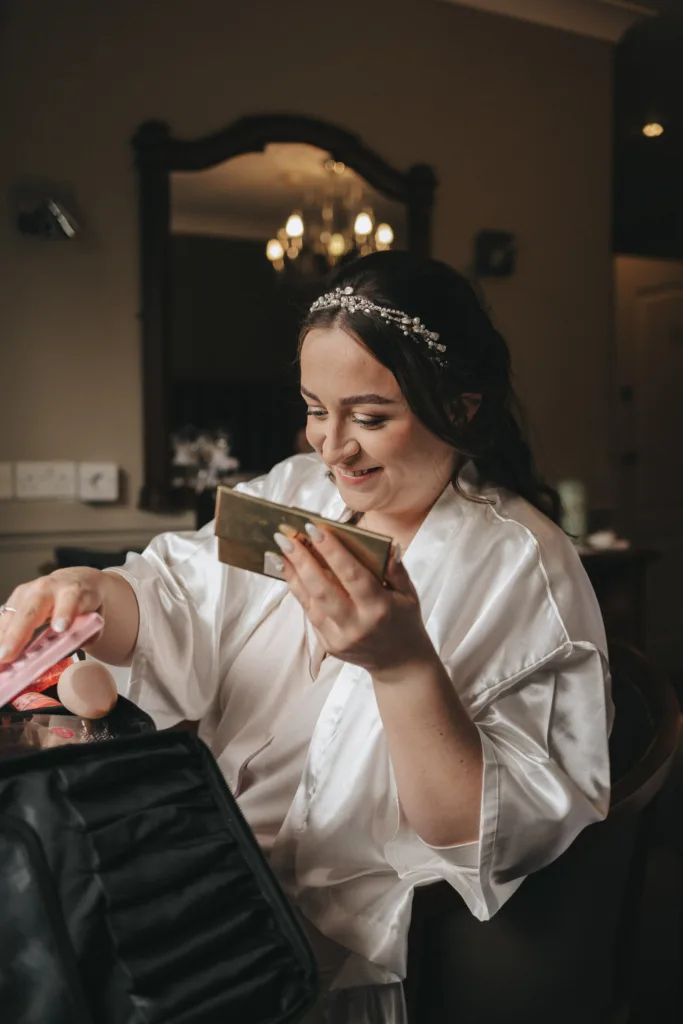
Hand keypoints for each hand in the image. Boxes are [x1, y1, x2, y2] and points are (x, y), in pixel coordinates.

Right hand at [0, 568, 105, 663]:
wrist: (75, 580)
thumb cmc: (84, 603)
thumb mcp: (95, 615)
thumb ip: (88, 633)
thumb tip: (71, 647)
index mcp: (73, 591)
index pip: (70, 601)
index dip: (64, 614)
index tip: (60, 629)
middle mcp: (47, 588)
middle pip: (31, 610)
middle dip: (18, 633)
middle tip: (7, 655)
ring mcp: (27, 592)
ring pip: (11, 616)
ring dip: (2, 640)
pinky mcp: (14, 600)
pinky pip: (3, 620)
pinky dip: (0, 638)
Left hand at [275, 525, 433, 674]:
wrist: (400, 663)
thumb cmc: (405, 621)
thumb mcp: (409, 594)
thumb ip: (396, 569)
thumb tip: (385, 543)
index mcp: (380, 608)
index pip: (352, 575)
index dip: (332, 552)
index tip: (314, 528)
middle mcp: (358, 625)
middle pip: (323, 590)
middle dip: (302, 561)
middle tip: (285, 538)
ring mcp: (340, 638)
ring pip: (311, 603)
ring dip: (293, 576)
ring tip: (279, 553)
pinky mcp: (329, 646)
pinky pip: (311, 615)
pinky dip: (299, 592)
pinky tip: (290, 574)